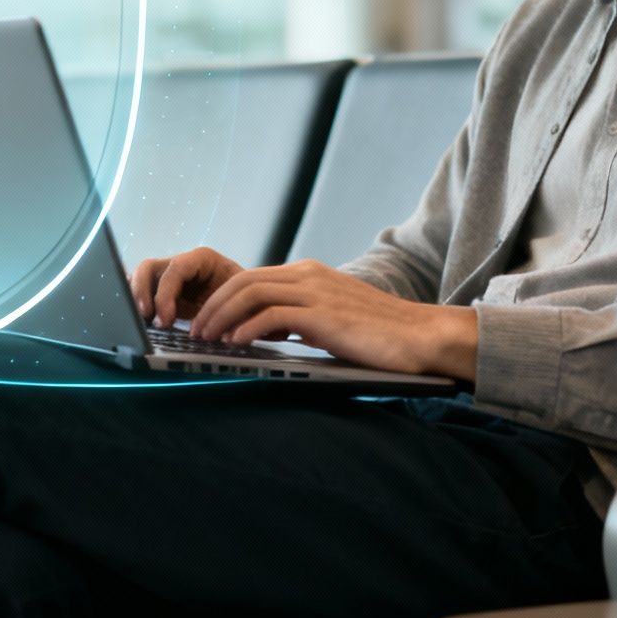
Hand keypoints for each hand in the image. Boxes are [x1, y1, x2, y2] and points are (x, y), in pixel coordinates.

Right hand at [129, 246, 245, 327]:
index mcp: (202, 259)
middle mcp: (182, 264)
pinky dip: (136, 305)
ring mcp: (171, 278)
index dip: (165, 294)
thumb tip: (214, 332)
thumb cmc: (248, 299)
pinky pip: (142, 293)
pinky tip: (136, 322)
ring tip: (138, 322)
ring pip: (140, 278)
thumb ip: (226, 313)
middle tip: (144, 318)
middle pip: (149, 268)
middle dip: (141, 292)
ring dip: (135, 299)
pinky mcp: (164, 293)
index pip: (175, 269)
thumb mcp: (240, 302)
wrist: (251, 303)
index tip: (166, 321)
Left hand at [189, 259, 477, 380]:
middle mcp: (309, 275)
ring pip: (251, 292)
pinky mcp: (323, 314)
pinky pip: (272, 314)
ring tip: (208, 339)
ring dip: (222, 316)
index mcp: (309, 274)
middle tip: (196, 331)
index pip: (251, 277)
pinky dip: (248, 327)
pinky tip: (237, 343)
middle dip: (212, 306)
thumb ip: (299, 317)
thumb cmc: (378, 334)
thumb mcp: (331, 319)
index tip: (205, 322)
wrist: (420, 336)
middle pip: (243, 280)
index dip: (221, 299)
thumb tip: (267, 330)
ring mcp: (316, 292)